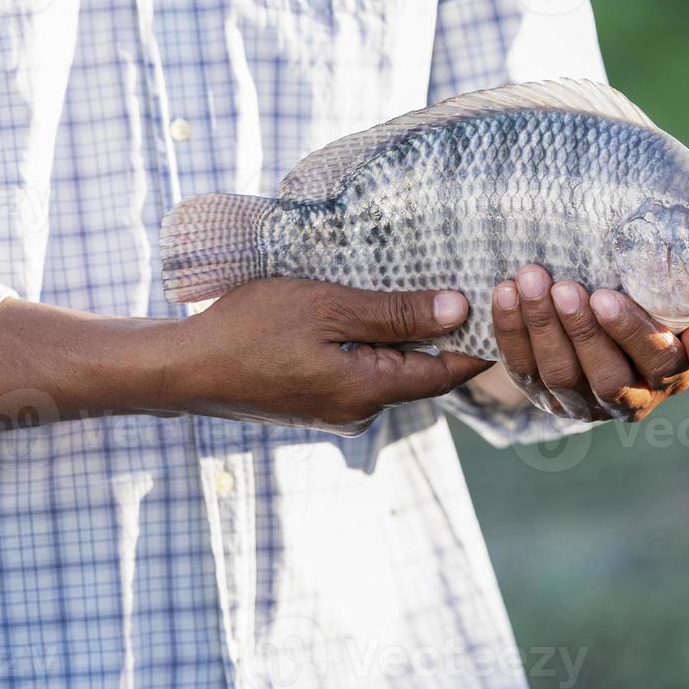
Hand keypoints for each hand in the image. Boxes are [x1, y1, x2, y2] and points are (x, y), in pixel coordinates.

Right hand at [168, 278, 489, 434]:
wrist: (183, 368)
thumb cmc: (250, 330)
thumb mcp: (328, 306)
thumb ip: (396, 311)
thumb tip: (461, 308)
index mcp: (370, 391)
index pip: (450, 370)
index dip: (481, 337)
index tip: (505, 300)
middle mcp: (362, 411)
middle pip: (425, 369)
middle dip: (448, 329)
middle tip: (472, 278)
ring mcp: (340, 410)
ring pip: (394, 367)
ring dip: (409, 332)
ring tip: (427, 282)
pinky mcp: (321, 400)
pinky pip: (365, 368)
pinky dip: (377, 340)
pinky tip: (376, 306)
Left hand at [491, 264, 688, 421]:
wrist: (611, 319)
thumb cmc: (657, 306)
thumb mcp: (685, 312)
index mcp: (669, 376)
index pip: (656, 362)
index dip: (630, 332)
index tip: (605, 296)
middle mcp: (628, 399)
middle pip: (605, 376)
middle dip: (581, 330)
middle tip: (564, 287)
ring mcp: (582, 401)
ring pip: (559, 373)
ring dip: (541, 325)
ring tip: (531, 280)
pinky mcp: (543, 393)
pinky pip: (522, 367)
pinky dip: (510, 328)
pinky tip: (505, 291)